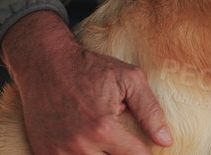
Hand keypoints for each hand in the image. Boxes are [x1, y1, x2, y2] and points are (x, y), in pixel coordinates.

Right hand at [5, 10, 172, 152]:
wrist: (45, 64)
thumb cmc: (90, 68)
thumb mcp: (128, 79)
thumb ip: (150, 111)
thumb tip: (166, 141)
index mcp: (104, 128)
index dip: (144, 154)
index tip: (143, 148)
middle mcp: (81, 145)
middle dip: (121, 154)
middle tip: (119, 141)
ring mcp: (59, 152)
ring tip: (103, 142)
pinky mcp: (44, 153)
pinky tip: (85, 145)